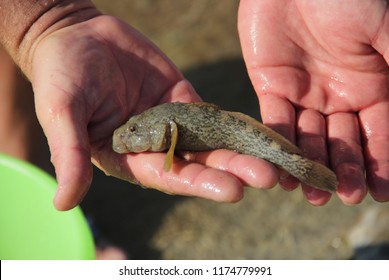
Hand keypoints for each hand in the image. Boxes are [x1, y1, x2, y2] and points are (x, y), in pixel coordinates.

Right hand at [30, 15, 278, 209]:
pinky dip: (237, 126)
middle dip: (231, 171)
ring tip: (275, 162)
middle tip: (267, 178)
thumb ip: (69, 153)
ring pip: (211, 143)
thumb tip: (63, 204)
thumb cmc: (61, 74)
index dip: (200, 184)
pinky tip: (263, 134)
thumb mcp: (61, 112)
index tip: (233, 190)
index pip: (167, 177)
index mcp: (128, 158)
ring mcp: (172, 124)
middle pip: (198, 164)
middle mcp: (154, 148)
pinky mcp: (184, 101)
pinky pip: (213, 116)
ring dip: (242, 153)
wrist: (77, 35)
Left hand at [238, 0, 388, 204]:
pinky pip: (275, 122)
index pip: (380, 134)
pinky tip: (281, 172)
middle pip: (343, 141)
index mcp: (372, 85)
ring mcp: (304, 93)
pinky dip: (278, 147)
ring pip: (308, 138)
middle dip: (344, 170)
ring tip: (312, 195)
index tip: (381, 193)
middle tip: (343, 196)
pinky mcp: (271, 87)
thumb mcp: (386, 31)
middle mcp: (339, 95)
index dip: (381, 163)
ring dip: (310, 167)